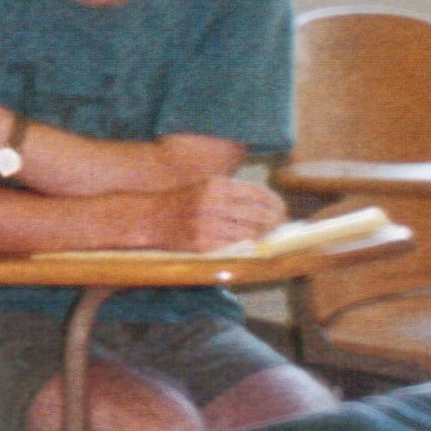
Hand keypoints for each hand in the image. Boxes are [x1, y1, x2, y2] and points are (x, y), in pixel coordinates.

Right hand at [159, 176, 287, 251]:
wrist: (148, 218)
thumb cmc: (182, 202)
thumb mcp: (205, 187)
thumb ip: (233, 193)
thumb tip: (268, 205)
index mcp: (215, 185)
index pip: (258, 194)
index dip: (275, 203)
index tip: (282, 209)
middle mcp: (211, 202)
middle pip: (258, 214)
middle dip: (275, 222)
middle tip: (280, 226)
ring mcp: (206, 224)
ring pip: (250, 232)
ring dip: (263, 236)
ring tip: (267, 236)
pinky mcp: (201, 243)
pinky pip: (234, 246)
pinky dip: (245, 246)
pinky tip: (249, 244)